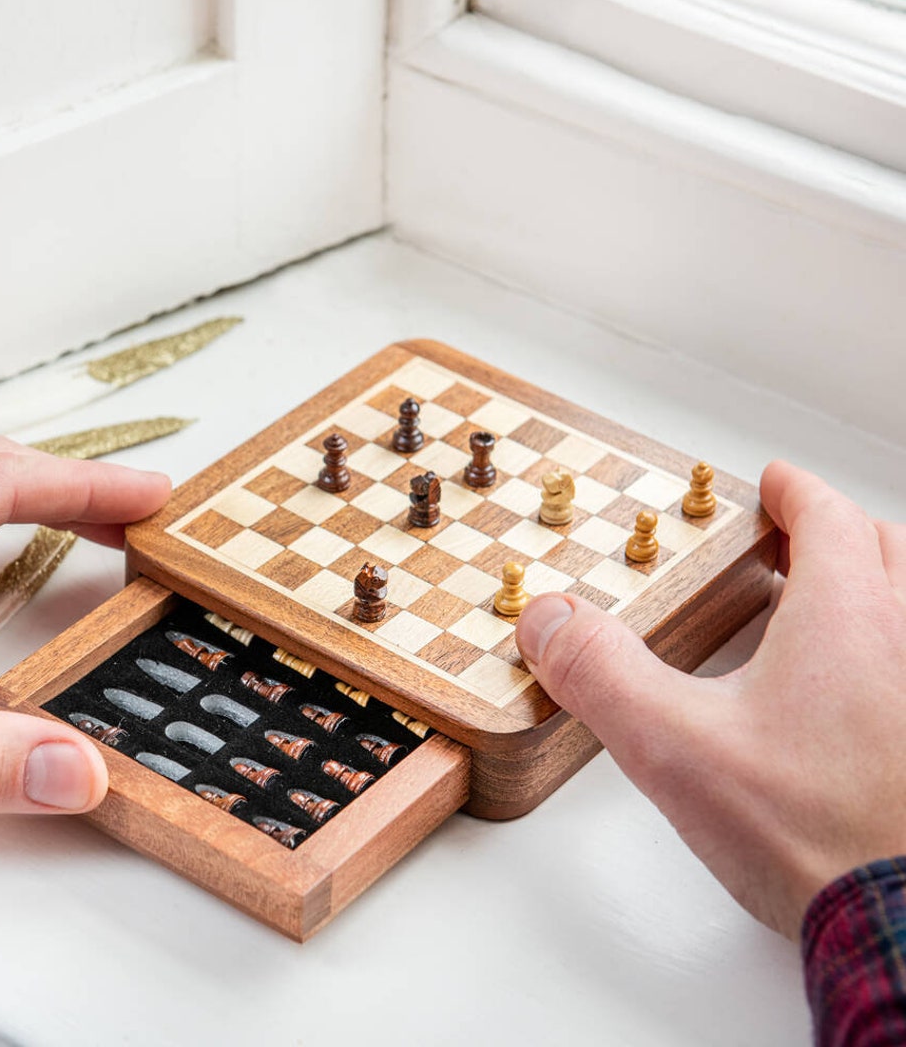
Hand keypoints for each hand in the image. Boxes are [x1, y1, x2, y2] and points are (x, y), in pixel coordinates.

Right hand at [516, 460, 905, 938]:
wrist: (902, 931)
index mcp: (848, 618)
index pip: (827, 519)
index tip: (774, 485)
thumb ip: (601, 671)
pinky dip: (888, 649)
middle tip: (797, 538)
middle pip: (884, 549)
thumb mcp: (674, 744)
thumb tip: (547, 619)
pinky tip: (855, 695)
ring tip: (827, 606)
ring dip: (876, 585)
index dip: (795, 494)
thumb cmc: (817, 839)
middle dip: (838, 532)